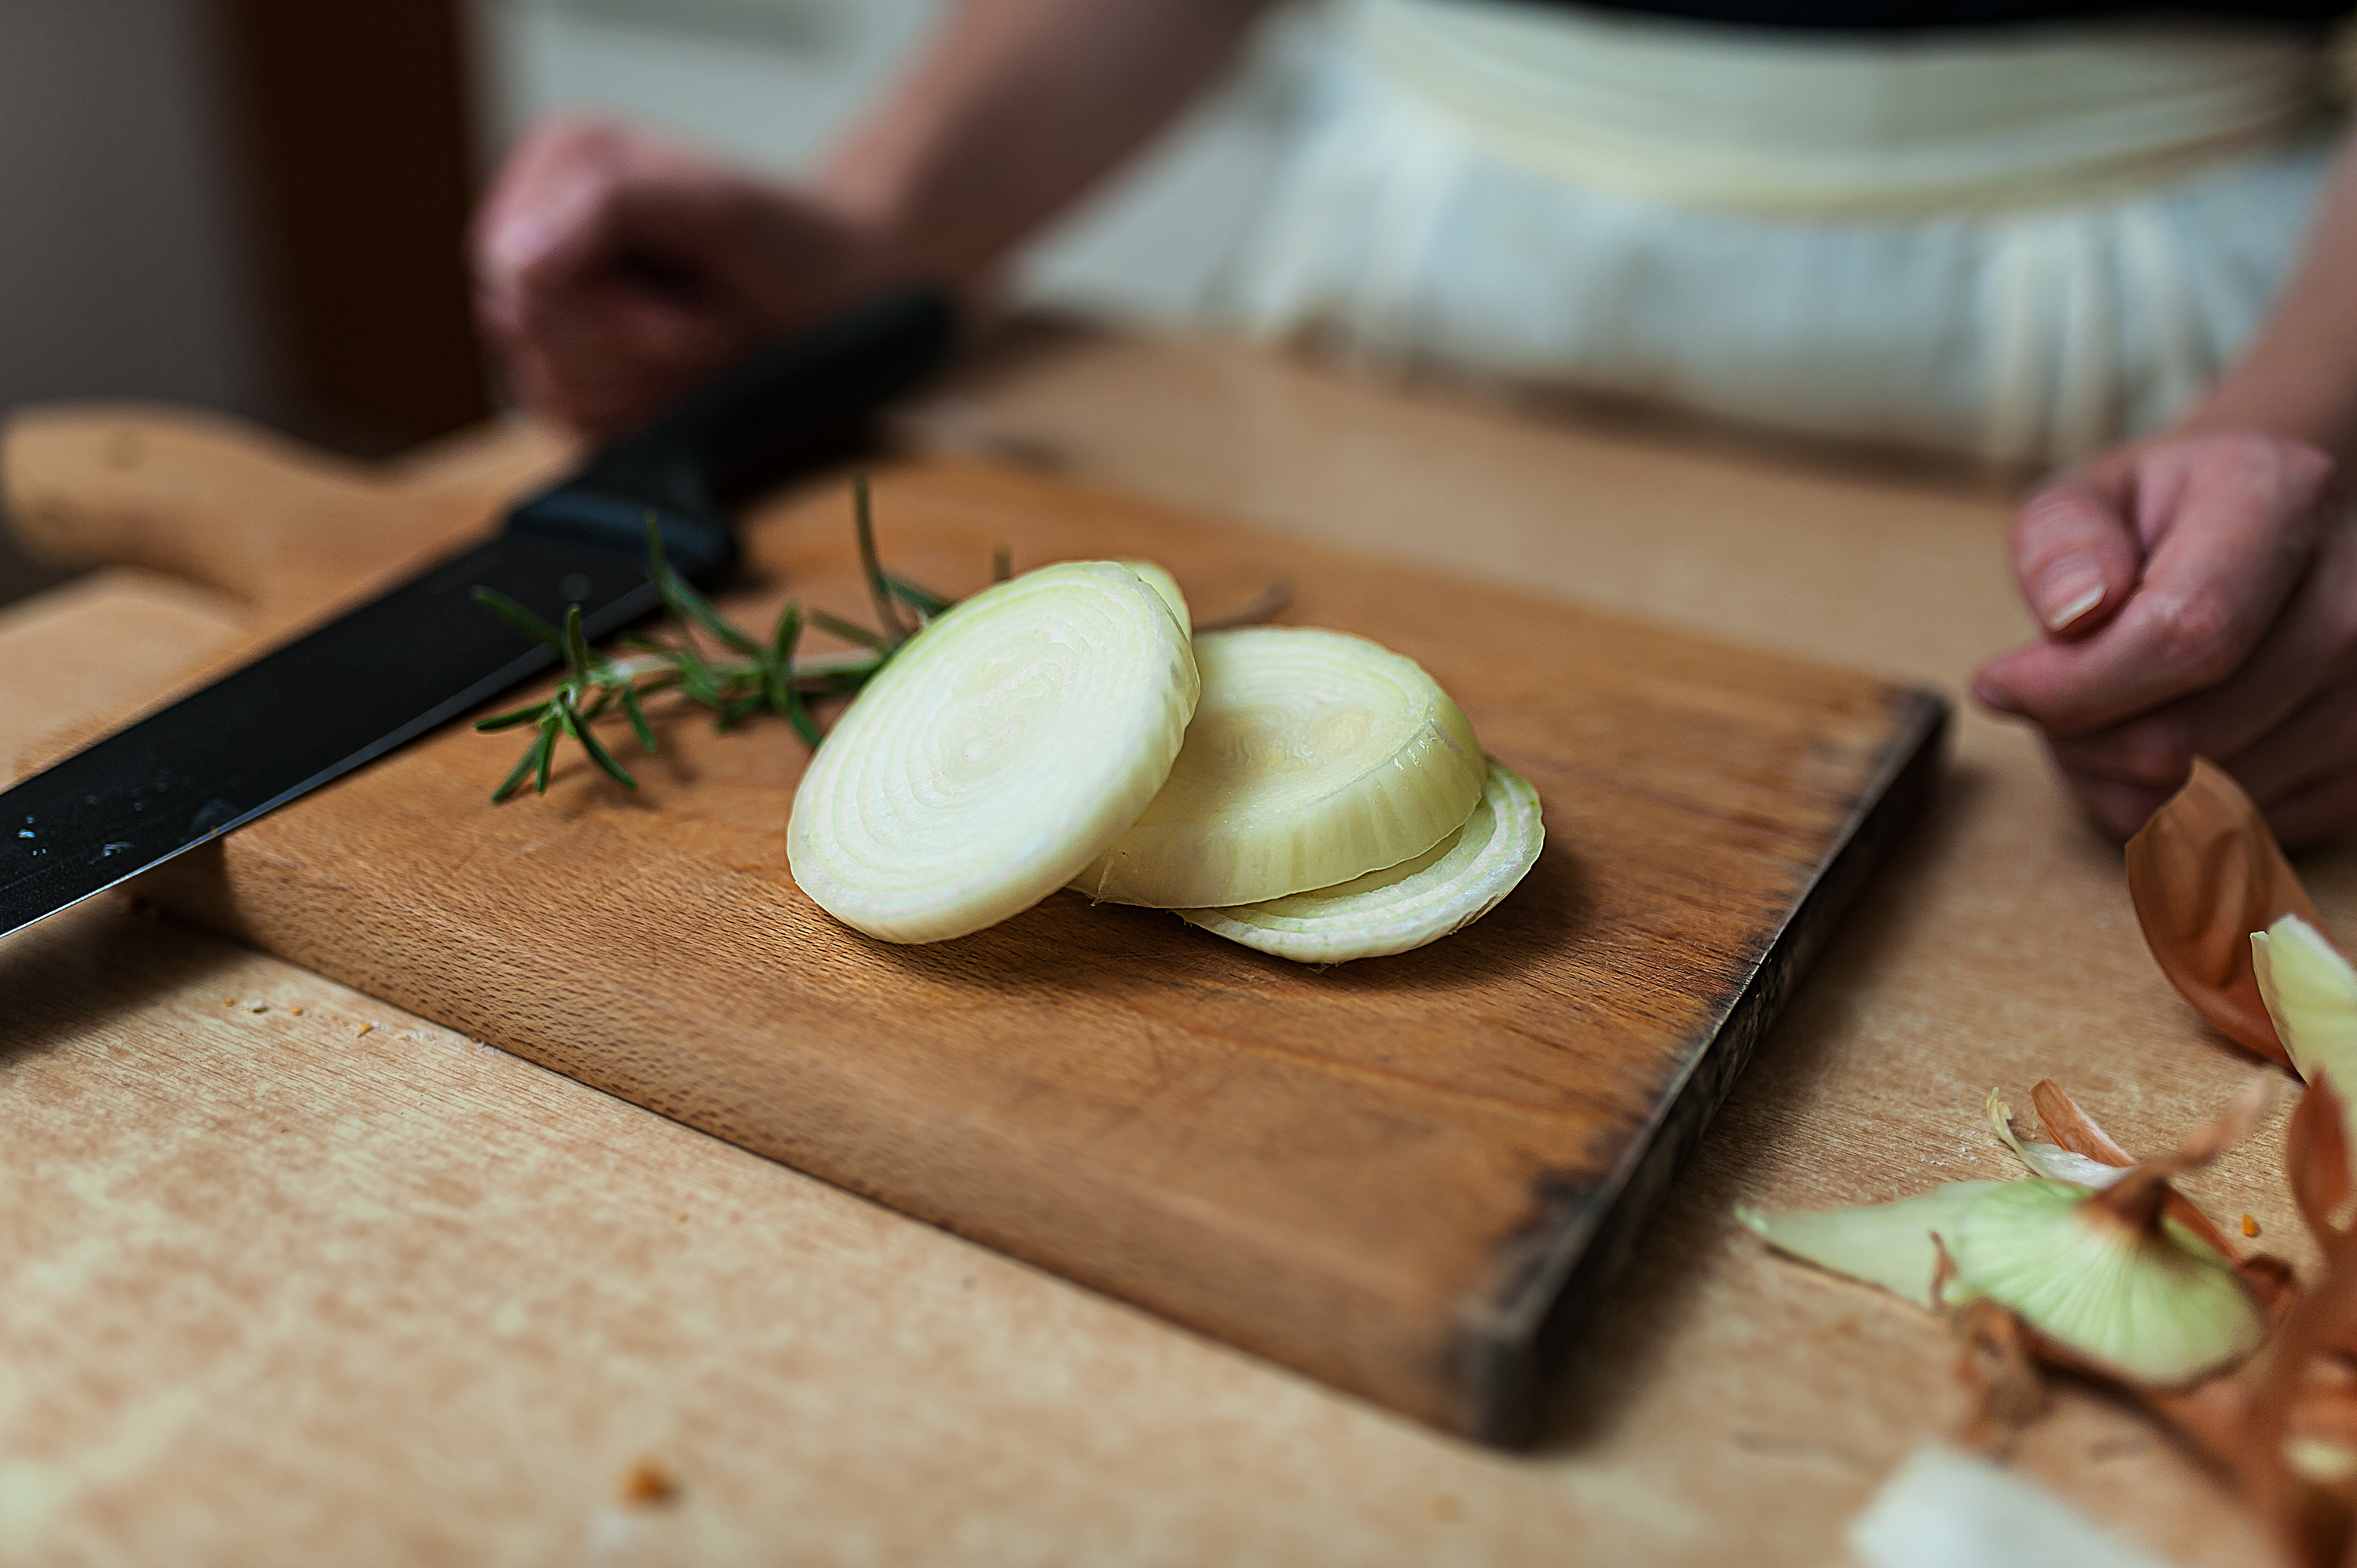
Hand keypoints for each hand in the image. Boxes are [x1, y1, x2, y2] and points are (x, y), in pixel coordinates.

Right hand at [472, 116, 889, 439]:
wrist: (846, 301)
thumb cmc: (792, 240)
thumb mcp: (712, 205)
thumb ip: (607, 209)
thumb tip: (517, 259)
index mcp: (558, 164)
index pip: (514, 267)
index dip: (603, 305)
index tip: (691, 288)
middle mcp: (540, 235)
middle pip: (529, 333)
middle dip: (640, 343)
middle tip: (715, 320)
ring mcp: (552, 313)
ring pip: (555, 388)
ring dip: (654, 382)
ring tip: (711, 343)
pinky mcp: (575, 377)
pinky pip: (580, 425)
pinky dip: (650, 413)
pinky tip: (693, 380)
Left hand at [1973, 432, 2353, 845]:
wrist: (2274, 527)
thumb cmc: (2164, 515)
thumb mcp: (2089, 494)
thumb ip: (2060, 541)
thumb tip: (2071, 613)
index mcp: (2285, 505)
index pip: (2186, 638)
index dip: (2073, 685)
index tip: (1998, 682)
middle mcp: (2353, 607)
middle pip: (2182, 739)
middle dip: (2073, 735)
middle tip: (2041, 693)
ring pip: (2196, 804)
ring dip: (2107, 774)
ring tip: (2098, 707)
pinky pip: (2228, 836)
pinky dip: (2159, 808)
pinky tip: (2151, 739)